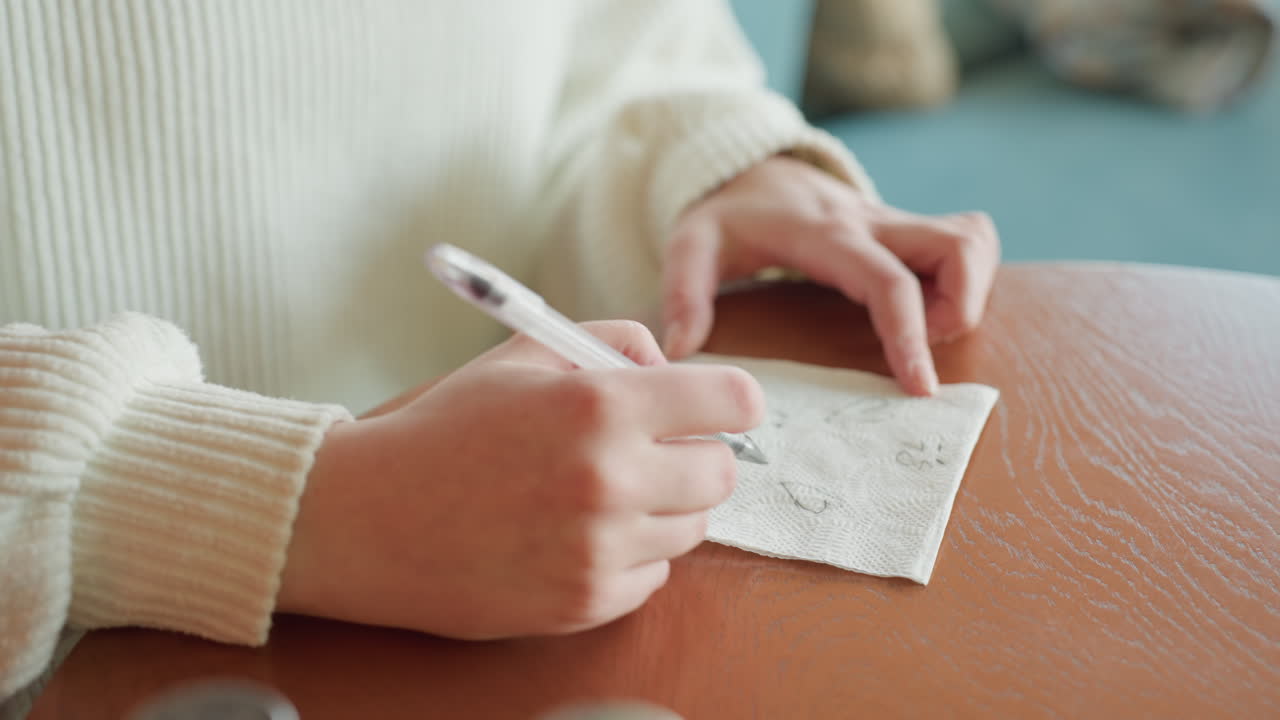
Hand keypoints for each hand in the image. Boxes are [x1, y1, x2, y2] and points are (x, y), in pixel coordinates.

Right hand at [278, 320, 763, 638]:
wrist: (366, 519)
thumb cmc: (444, 429)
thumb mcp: (522, 355)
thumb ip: (608, 340)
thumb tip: (669, 361)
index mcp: (601, 404)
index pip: (733, 400)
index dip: (731, 400)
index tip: (717, 408)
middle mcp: (610, 479)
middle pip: (722, 472)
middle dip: (694, 456)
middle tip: (649, 452)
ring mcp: (599, 548)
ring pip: (691, 528)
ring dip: (661, 509)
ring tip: (598, 494)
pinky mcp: (585, 603)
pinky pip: (652, 577)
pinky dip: (629, 557)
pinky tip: (575, 536)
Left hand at [662, 155, 999, 395]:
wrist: (752, 168)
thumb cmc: (726, 214)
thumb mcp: (689, 245)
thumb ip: (683, 292)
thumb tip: (682, 346)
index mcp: (826, 235)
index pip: (888, 282)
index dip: (910, 334)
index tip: (919, 386)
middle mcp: (873, 223)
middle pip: (960, 244)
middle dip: (965, 304)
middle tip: (926, 347)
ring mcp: (895, 223)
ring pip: (973, 238)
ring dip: (972, 290)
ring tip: (929, 328)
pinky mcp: (906, 230)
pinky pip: (964, 242)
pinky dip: (967, 278)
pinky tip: (930, 309)